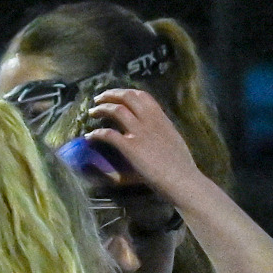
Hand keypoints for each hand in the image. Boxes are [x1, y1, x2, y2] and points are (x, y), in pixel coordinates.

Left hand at [85, 88, 203, 199]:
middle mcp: (150, 121)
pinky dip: (96, 134)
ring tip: (92, 113)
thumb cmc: (180, 165)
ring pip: (116, 110)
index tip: (115, 95)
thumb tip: (153, 128)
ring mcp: (140, 133)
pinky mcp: (130, 147)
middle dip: (109, 95)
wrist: (182, 180)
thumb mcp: (173, 139)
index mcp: (162, 118)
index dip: (125, 92)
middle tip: (98, 99)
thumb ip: (161, 129)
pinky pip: (108, 134)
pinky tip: (90, 137)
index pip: (142, 95)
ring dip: (101, 109)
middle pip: (127, 97)